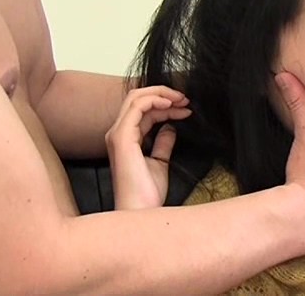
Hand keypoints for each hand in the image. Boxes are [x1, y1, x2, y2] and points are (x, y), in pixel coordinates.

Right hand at [105, 86, 191, 209]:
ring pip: (136, 98)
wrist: (141, 211)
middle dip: (163, 93)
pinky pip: (137, 107)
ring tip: (182, 100)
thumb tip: (170, 128)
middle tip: (185, 98)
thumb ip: (163, 143)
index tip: (186, 108)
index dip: (166, 105)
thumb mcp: (160, 162)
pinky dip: (155, 100)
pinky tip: (171, 105)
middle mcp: (118, 133)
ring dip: (162, 95)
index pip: (144, 110)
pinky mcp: (122, 138)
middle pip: (137, 98)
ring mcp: (118, 134)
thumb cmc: (147, 193)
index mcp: (126, 138)